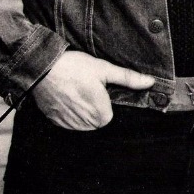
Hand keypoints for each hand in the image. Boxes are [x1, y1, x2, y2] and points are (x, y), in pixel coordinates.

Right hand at [32, 51, 154, 129]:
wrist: (42, 68)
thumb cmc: (75, 67)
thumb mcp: (104, 69)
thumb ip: (128, 78)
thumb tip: (151, 82)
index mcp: (101, 116)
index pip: (110, 112)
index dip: (104, 98)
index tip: (97, 86)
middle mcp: (86, 126)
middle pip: (97, 117)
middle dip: (94, 104)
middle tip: (85, 86)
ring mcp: (69, 126)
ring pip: (83, 120)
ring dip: (81, 108)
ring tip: (74, 89)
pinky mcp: (56, 123)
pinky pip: (68, 120)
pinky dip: (68, 111)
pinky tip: (65, 96)